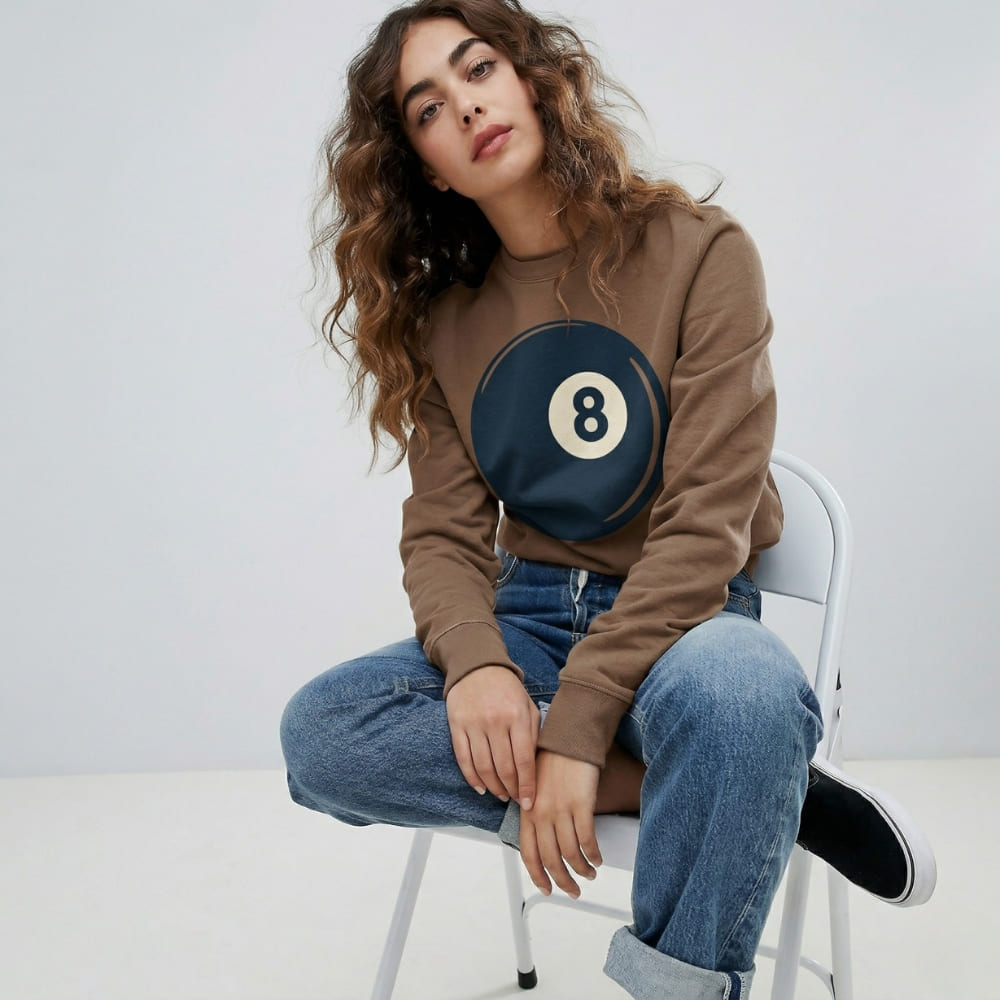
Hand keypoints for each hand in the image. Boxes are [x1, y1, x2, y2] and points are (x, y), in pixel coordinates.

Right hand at [445, 666, 539, 806]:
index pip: (524, 760)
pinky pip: (464, 758)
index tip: (529, 802)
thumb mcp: (528, 706)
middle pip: (504, 768)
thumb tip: (535, 767)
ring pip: (483, 767)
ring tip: (501, 795)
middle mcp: (495, 721)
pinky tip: (480, 787)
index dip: (528, 786)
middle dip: (512, 790)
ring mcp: (474, 724)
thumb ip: (533, 734)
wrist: (478, 667)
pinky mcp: (457, 725)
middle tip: (516, 800)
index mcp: (517, 716)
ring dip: (493, 787)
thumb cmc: (507, 689)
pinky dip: (471, 777)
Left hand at [520, 750, 602, 898]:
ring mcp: (561, 810)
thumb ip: (536, 813)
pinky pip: (587, 840)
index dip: (538, 875)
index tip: (547, 888)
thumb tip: (543, 839)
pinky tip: (597, 858)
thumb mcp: (535, 788)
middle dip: (563, 881)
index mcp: (528, 811)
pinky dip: (593, 854)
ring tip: (589, 874)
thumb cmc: (553, 760)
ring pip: (570, 854)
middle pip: (551, 860)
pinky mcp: (581, 805)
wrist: (568, 738)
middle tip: (573, 890)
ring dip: (581, 870)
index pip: (529, 853)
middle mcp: (541, 813)